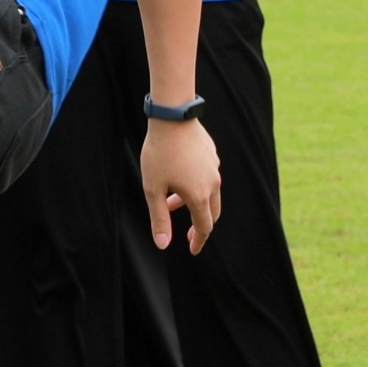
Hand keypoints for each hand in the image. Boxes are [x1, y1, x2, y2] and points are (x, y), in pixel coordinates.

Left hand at [141, 118, 224, 253]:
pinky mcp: (212, 154)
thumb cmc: (159, 154)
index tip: (193, 249)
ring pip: (209, 193)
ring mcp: (214, 167)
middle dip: (200, 224)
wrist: (173, 117)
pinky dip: (196, 185)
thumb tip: (163, 244)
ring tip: (172, 201)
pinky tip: (179, 177)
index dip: (199, 241)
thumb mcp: (153, 189)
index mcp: (199, 196)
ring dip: (194, 202)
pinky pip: (208, 176)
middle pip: (212, 212)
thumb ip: (159, 219)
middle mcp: (213, 183)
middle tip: (189, 233)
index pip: (204, 227)